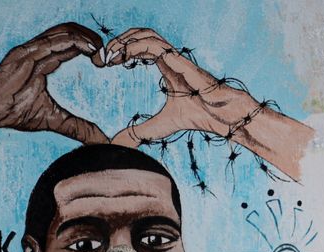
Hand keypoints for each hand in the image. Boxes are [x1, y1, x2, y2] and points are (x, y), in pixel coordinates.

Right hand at [0, 23, 108, 142]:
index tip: (104, 62)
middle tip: (108, 54)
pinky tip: (91, 48)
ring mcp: (32, 49)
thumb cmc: (14, 112)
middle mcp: (39, 51)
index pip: (71, 46)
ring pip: (65, 32)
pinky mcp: (26, 52)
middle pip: (70, 33)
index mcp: (44, 61)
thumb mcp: (54, 120)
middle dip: (91, 39)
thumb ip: (78, 128)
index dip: (89, 48)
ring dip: (87, 38)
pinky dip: (75, 41)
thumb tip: (101, 140)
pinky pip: (54, 40)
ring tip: (102, 50)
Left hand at [104, 28, 313, 180]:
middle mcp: (168, 58)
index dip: (121, 50)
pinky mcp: (179, 60)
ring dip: (126, 40)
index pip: (139, 47)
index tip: (106, 63)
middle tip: (104, 56)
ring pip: (147, 34)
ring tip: (112, 55)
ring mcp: (174, 57)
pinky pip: (155, 45)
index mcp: (164, 67)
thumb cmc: (196, 116)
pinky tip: (125, 57)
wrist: (219, 116)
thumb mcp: (158, 127)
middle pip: (140, 35)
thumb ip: (138, 133)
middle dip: (119, 41)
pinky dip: (137, 46)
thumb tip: (118, 144)